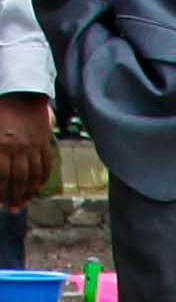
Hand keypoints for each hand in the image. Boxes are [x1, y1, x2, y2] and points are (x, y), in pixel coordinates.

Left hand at [0, 93, 49, 207]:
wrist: (20, 91)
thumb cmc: (0, 110)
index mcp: (1, 145)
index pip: (2, 176)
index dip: (1, 191)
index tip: (0, 203)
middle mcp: (18, 148)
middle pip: (18, 179)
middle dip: (14, 197)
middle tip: (12, 210)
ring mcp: (34, 146)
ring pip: (33, 175)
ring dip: (28, 191)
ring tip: (24, 203)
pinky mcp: (44, 142)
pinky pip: (46, 164)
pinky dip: (43, 178)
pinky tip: (37, 187)